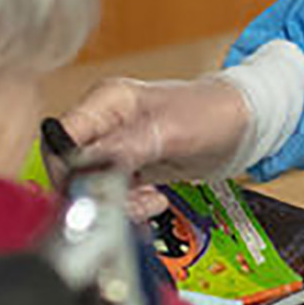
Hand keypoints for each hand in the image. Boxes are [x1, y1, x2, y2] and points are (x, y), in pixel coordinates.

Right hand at [55, 73, 252, 187]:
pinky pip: (112, 193)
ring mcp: (114, 144)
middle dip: (97, 190)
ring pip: (90, 185)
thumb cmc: (213, 113)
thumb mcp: (172, 130)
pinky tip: (152, 199)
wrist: (241, 125)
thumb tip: (90, 166)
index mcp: (108, 100)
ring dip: (117, 201)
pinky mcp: (127, 165)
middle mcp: (104, 121)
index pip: (61, 137)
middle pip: (71, 166)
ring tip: (147, 200)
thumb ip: (129, 147)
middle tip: (128, 200)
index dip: (68, 169)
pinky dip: (130, 204)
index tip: (91, 190)